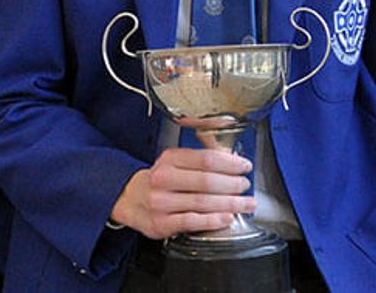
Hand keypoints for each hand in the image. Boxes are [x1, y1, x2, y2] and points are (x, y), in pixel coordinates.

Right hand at [110, 147, 255, 239]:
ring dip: (229, 204)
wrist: (130, 199)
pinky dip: (212, 220)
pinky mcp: (161, 223)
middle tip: (246, 186)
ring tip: (244, 203)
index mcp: (170, 159)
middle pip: (206, 181)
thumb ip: (202, 154)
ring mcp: (161, 202)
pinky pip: (192, 221)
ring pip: (202, 202)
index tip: (245, 166)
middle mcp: (163, 178)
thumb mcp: (176, 160)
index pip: (206, 159)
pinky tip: (226, 218)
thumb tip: (230, 153)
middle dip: (232, 184)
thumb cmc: (160, 180)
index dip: (230, 163)